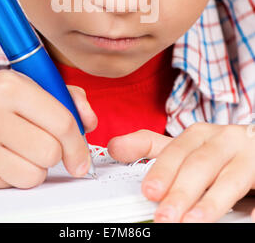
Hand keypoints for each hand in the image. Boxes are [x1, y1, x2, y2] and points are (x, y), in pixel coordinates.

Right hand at [0, 69, 96, 189]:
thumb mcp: (21, 83)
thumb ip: (63, 96)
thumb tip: (89, 120)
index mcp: (10, 87)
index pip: (62, 122)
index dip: (78, 143)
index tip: (80, 155)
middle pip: (51, 152)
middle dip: (53, 152)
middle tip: (41, 143)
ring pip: (34, 175)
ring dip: (34, 166)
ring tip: (19, 149)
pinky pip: (11, 185)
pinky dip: (12, 175)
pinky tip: (0, 156)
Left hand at [107, 123, 254, 222]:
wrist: (254, 147)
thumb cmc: (217, 152)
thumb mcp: (184, 149)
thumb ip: (151, 149)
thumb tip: (114, 147)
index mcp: (197, 134)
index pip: (175, 150)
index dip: (162, 169)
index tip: (148, 190)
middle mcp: (220, 140)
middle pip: (198, 164)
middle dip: (180, 191)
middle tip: (164, 215)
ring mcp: (244, 154)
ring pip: (226, 178)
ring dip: (210, 202)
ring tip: (193, 221)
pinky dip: (254, 208)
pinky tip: (248, 219)